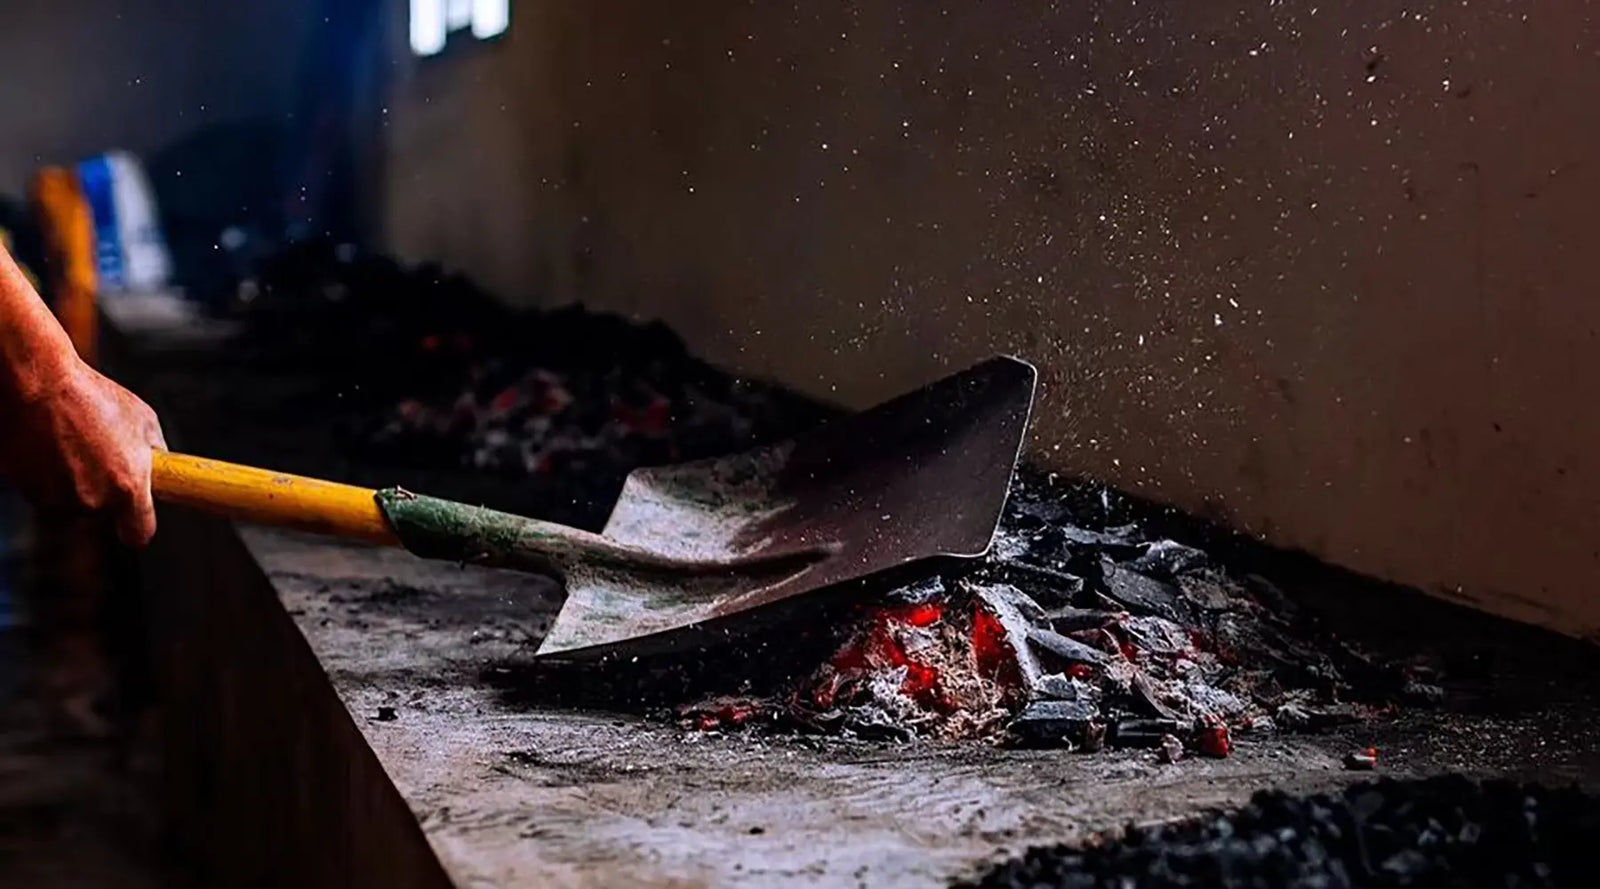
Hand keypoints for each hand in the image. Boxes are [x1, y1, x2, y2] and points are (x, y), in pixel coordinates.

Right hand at [1, 359, 167, 545]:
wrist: (37, 383)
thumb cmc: (91, 396)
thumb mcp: (143, 420)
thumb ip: (155, 454)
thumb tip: (160, 469)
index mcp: (128, 488)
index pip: (138, 534)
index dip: (136, 524)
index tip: (133, 517)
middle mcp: (92, 501)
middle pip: (100, 513)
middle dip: (101, 490)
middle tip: (96, 455)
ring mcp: (56, 498)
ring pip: (69, 502)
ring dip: (71, 482)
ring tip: (71, 443)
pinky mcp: (26, 491)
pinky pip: (43, 490)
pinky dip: (45, 475)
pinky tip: (50, 444)